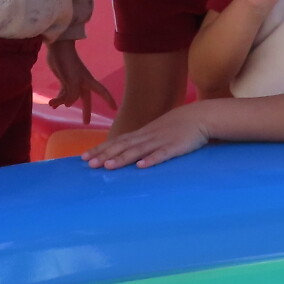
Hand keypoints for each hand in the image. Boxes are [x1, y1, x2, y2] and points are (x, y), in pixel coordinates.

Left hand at [44, 39, 115, 124]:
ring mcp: (72, 81)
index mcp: (88, 81)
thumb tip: (68, 105)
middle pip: (86, 99)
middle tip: (86, 122)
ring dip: (62, 101)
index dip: (109, 100)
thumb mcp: (71, 81)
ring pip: (70, 96)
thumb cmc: (68, 63)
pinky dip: (57, 98)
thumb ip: (72, 95)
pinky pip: (62, 93)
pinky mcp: (64, 79)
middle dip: (86, 110)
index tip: (114, 109)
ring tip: (52, 105)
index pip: (102, 92)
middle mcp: (82, 82)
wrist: (58, 48)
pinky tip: (52, 104)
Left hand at [81, 104, 208, 169]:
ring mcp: (160, 141)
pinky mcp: (175, 147)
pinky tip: (141, 166)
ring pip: (138, 151)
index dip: (101, 149)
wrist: (199, 116)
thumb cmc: (177, 126)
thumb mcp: (156, 132)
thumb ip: (142, 141)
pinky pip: (162, 154)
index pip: (117, 142)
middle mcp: (147, 137)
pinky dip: (151, 160)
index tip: (84, 158)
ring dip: (122, 158)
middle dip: (105, 155)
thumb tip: (126, 152)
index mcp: (142, 134)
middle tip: (89, 164)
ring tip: (108, 166)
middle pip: (123, 146)